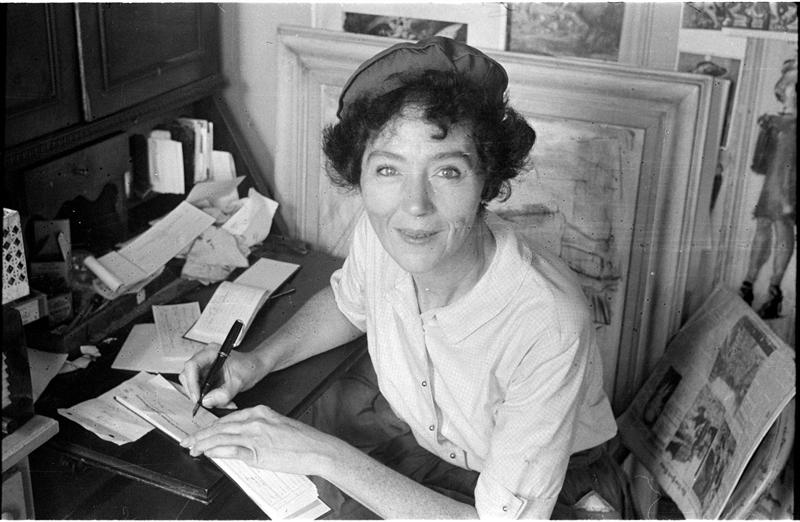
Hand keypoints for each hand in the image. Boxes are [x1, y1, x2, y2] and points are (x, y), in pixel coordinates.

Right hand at [179, 344, 266, 408]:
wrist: (255, 367)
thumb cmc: (249, 367)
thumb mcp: (239, 382)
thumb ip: (224, 393)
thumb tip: (206, 401)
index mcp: (211, 353)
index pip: (192, 366)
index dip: (191, 383)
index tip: (197, 398)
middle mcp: (204, 358)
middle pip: (188, 376)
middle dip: (196, 392)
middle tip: (206, 404)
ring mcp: (203, 367)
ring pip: (193, 385)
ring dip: (204, 397)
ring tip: (221, 402)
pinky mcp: (205, 376)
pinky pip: (200, 389)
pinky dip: (210, 398)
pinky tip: (222, 401)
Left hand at [179, 405, 334, 475]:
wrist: (317, 449)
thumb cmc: (302, 440)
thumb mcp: (278, 425)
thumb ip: (258, 429)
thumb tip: (241, 438)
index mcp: (260, 411)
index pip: (228, 419)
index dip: (211, 427)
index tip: (201, 433)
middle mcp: (255, 420)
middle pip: (221, 427)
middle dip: (200, 435)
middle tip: (187, 441)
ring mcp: (255, 435)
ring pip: (222, 437)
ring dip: (203, 443)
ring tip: (192, 448)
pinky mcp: (258, 451)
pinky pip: (231, 450)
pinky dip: (217, 451)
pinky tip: (208, 453)